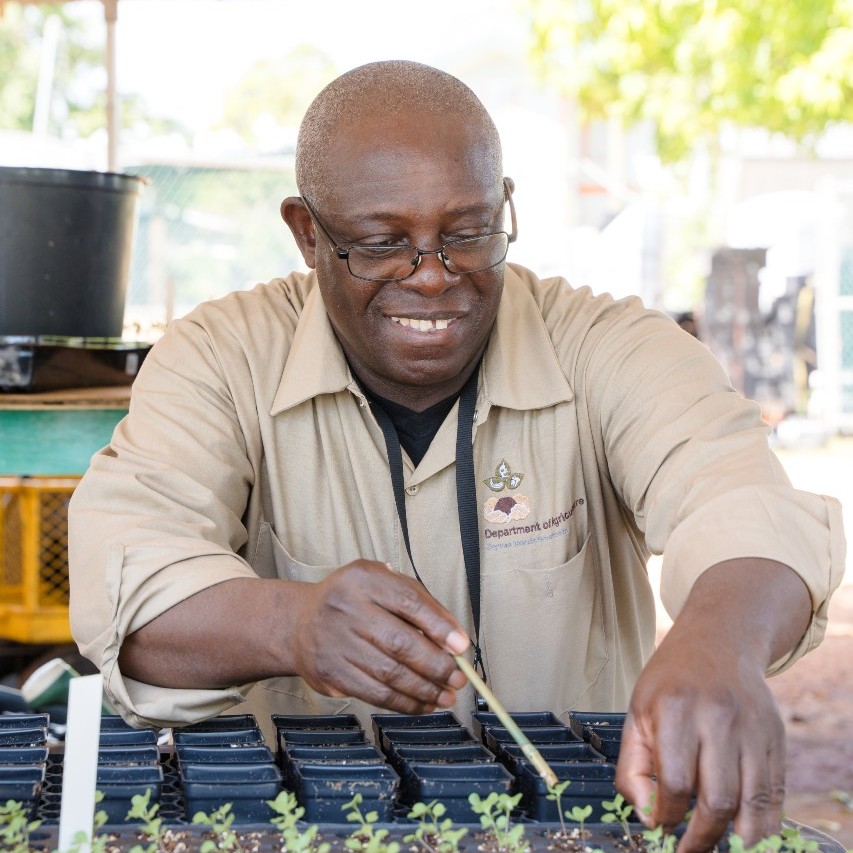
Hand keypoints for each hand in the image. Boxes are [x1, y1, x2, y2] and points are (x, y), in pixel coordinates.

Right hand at [290, 559, 469, 712]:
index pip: (408, 600)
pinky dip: (404, 702)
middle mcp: (346, 607)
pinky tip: (423, 703)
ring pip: (389, 673)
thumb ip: (417, 601)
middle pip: (400, 642)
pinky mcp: (331, 673)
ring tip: (447, 695)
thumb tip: (455, 638)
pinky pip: (375, 694)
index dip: (439, 625)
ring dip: (425, 689)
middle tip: (459, 677)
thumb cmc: (353, 601)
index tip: (462, 646)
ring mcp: (336, 642)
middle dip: (437, 665)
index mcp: (364, 579)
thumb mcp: (381, 583)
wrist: (298, 623)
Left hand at [616, 630, 785, 852]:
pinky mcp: (776, 738)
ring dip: (737, 839)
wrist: (718, 641)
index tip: (660, 826)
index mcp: (676, 709)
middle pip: (718, 800)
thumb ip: (632, 766)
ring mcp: (753, 729)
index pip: (675, 782)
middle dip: (702, 838)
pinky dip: (763, 823)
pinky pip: (775, 794)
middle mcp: (718, 718)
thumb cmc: (671, 682)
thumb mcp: (636, 712)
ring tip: (718, 847)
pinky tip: (745, 833)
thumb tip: (648, 817)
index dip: (666, 815)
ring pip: (753, 804)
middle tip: (688, 850)